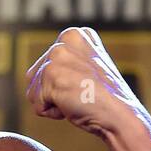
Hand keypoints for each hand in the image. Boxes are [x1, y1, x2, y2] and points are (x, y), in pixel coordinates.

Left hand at [25, 26, 148, 139]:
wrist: (119, 115)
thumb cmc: (103, 100)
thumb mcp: (84, 71)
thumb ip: (64, 64)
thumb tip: (32, 74)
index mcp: (75, 35)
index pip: (43, 66)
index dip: (59, 84)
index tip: (83, 85)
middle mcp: (65, 39)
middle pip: (33, 77)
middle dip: (51, 93)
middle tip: (80, 94)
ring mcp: (58, 55)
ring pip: (32, 91)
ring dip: (51, 104)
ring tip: (77, 99)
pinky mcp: (51, 74)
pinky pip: (36, 105)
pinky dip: (52, 113)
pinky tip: (73, 105)